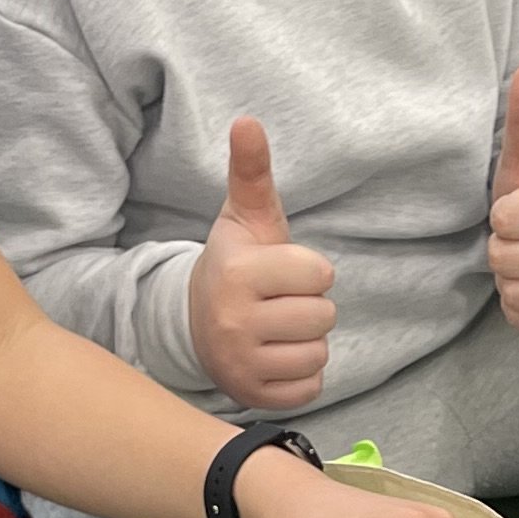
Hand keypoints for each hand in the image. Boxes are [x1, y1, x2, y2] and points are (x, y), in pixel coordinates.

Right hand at [189, 115, 335, 411]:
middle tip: (278, 302)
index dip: (310, 270)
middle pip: (324, 316)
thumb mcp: (244, 217)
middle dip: (310, 306)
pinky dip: (301, 374)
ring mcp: (241, 365)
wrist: (194, 322)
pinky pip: (311, 388)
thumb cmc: (236, 265)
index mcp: (238, 274)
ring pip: (319, 353)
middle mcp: (234, 322)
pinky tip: (276, 356)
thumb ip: (252, 170)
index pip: (321, 274)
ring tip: (276, 329)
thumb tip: (247, 120)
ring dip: (307, 341)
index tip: (282, 273)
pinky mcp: (253, 397)